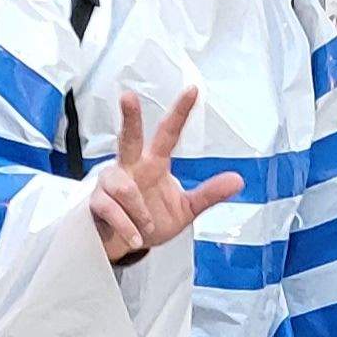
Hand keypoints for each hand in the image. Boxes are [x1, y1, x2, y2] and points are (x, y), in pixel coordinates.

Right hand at [85, 88, 243, 264]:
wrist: (124, 246)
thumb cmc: (150, 221)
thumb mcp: (185, 210)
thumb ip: (208, 194)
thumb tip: (238, 180)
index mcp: (153, 163)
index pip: (168, 134)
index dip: (180, 113)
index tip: (193, 90)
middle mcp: (130, 167)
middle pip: (128, 138)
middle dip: (129, 118)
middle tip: (128, 97)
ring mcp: (111, 183)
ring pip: (122, 187)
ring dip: (138, 210)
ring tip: (147, 226)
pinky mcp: (97, 201)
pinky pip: (111, 209)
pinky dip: (126, 225)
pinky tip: (135, 236)